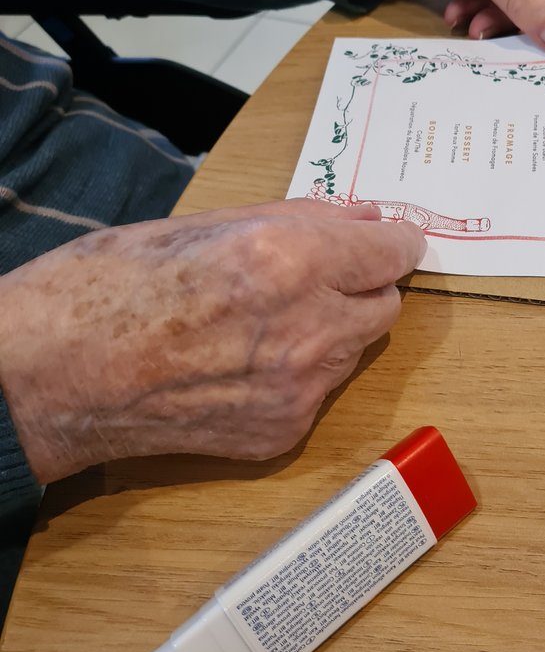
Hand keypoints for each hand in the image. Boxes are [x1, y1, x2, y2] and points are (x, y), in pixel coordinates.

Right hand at [0, 199, 424, 482]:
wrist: (48, 378)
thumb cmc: (105, 289)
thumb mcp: (201, 223)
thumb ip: (299, 218)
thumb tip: (362, 215)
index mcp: (288, 261)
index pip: (390, 251)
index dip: (388, 241)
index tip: (384, 239)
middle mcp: (306, 330)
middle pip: (385, 306)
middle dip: (360, 286)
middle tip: (310, 277)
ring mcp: (297, 392)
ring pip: (353, 351)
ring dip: (329, 330)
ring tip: (255, 321)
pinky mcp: (280, 436)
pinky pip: (318, 395)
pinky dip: (297, 376)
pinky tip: (237, 364)